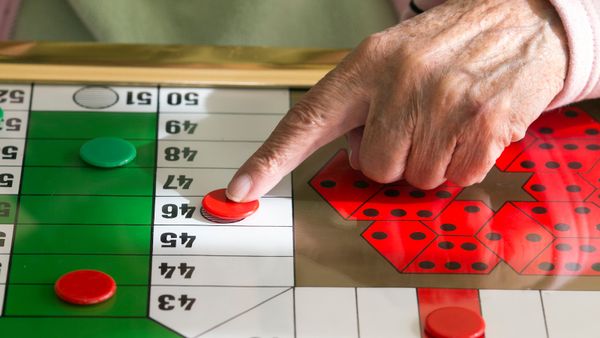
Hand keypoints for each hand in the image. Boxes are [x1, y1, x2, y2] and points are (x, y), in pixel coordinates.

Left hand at [226, 0, 567, 201]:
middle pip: (375, 167)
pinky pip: (459, 177)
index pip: (306, 121)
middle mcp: (399, 81)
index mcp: (365, 66)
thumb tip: (356, 157)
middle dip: (397, 157)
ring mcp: (443, 102)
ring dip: (433, 160)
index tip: (241, 189)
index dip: (270, 160)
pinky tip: (473, 129)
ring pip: (417, 178)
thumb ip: (362, 107)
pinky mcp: (484, 122)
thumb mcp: (392, 59)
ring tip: (449, 121)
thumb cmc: (447, 46)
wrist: (521, 19)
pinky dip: (466, 163)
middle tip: (420, 123)